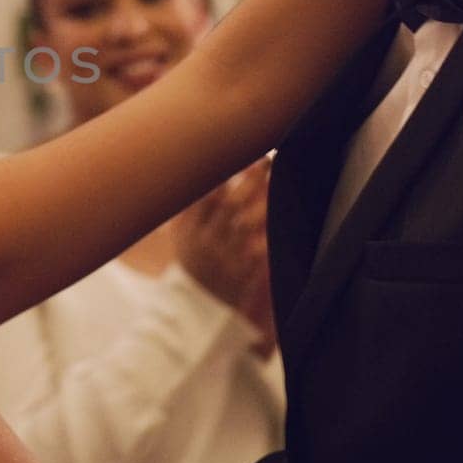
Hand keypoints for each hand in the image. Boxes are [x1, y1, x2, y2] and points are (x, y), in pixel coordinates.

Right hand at [172, 158, 273, 348]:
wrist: (193, 309)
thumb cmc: (191, 263)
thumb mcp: (179, 236)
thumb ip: (190, 206)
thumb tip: (199, 170)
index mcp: (187, 229)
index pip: (204, 195)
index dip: (220, 173)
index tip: (234, 153)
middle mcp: (205, 241)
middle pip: (229, 204)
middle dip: (248, 180)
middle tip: (265, 159)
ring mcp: (225, 257)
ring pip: (247, 223)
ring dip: (264, 200)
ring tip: (277, 181)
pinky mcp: (243, 272)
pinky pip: (260, 248)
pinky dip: (271, 232)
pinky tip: (282, 215)